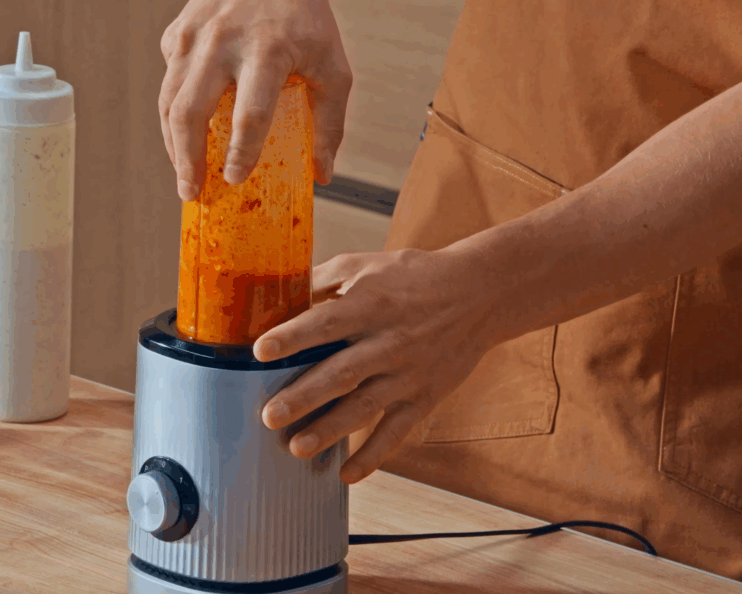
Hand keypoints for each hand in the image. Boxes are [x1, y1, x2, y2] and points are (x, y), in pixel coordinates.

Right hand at [159, 0, 351, 200]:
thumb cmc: (305, 19)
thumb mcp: (332, 66)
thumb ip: (331, 122)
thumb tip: (322, 175)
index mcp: (269, 49)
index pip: (251, 111)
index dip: (242, 150)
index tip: (235, 178)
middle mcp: (224, 41)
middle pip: (191, 109)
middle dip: (187, 158)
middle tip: (191, 192)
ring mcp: (194, 36)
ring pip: (169, 101)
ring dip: (173, 146)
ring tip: (185, 176)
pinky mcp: (176, 34)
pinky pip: (168, 84)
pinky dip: (173, 117)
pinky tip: (186, 138)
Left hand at [252, 248, 494, 484]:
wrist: (480, 294)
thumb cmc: (413, 276)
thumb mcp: (367, 265)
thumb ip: (323, 280)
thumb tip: (276, 291)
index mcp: (370, 304)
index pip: (327, 322)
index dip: (293, 336)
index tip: (260, 350)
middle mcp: (388, 341)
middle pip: (341, 372)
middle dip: (304, 396)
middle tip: (270, 416)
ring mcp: (408, 373)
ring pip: (365, 406)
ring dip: (330, 430)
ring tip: (297, 448)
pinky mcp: (425, 396)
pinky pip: (396, 430)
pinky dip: (373, 455)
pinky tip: (347, 475)